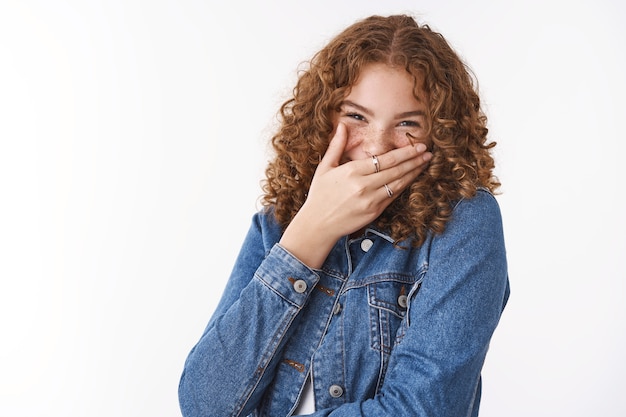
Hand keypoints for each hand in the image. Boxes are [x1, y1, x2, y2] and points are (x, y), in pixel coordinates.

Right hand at [279, 123, 431, 267]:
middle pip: (396, 170)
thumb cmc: (319, 194)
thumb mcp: (325, 167)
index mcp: (352, 171)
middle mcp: (363, 185)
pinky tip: (412, 179)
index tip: (417, 146)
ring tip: (424, 164)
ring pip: (398, 184)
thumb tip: (343, 125)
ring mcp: (370, 200)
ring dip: (413, 173)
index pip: (385, 159)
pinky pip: (393, 197)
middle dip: (414, 160)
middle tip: (427, 152)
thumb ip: (336, 146)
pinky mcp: (374, 212)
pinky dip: (404, 187)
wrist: (318, 224)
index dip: (404, 152)